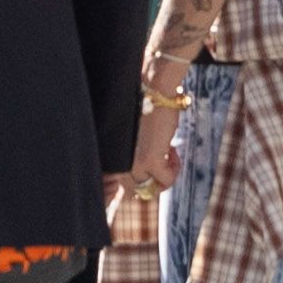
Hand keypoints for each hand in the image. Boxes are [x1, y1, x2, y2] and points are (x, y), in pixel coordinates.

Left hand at [123, 73, 190, 192]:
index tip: (145, 174)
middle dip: (150, 183)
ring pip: (150, 188)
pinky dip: (173, 171)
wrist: (153, 90)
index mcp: (108, 156)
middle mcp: (116, 163)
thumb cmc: (143, 107)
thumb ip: (131, 155)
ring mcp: (131, 164)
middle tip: (162, 168)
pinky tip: (173, 152)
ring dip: (163, 178)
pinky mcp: (149, 161)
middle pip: (132, 192)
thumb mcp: (131, 136)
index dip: (129, 187)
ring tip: (169, 157)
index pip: (112, 187)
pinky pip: (165, 180)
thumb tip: (142, 175)